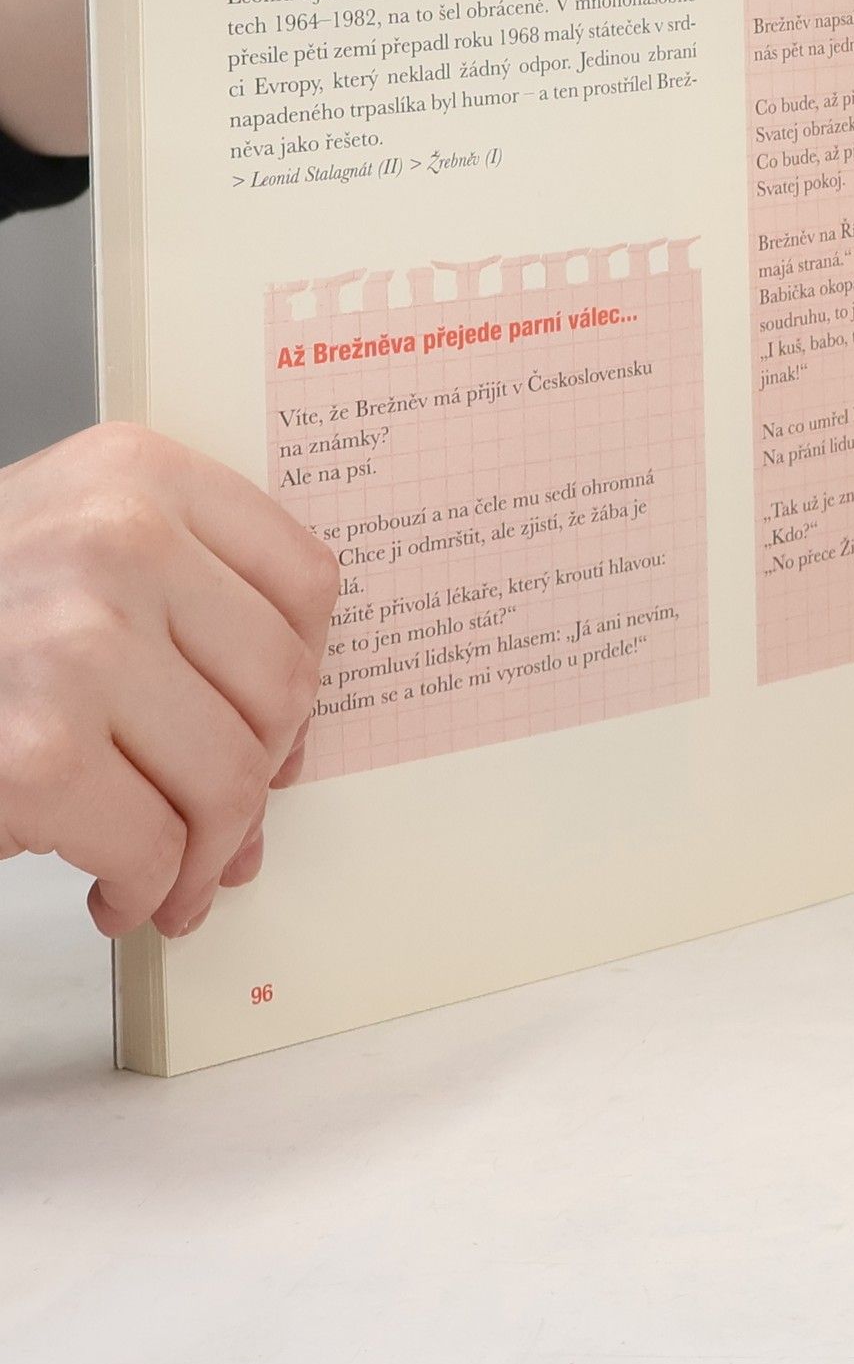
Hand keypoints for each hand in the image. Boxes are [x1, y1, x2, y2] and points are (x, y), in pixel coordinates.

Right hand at [0, 424, 338, 936]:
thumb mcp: (67, 546)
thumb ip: (180, 602)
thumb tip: (285, 748)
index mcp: (137, 473)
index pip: (304, 580)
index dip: (306, 675)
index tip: (281, 726)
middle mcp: (116, 538)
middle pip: (279, 687)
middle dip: (258, 780)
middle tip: (225, 825)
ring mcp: (77, 640)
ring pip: (229, 775)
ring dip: (207, 852)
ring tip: (172, 873)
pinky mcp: (36, 748)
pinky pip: (152, 842)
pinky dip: (144, 888)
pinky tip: (117, 890)